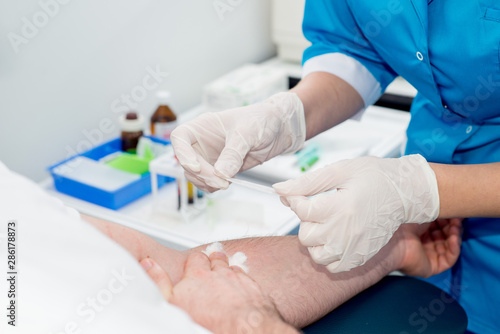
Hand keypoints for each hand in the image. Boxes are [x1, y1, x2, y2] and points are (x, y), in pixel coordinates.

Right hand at [140, 253, 297, 333]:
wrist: (242, 328)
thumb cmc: (209, 321)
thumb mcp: (171, 303)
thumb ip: (158, 281)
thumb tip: (148, 263)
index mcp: (197, 275)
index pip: (194, 259)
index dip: (192, 261)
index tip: (190, 263)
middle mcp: (217, 272)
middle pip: (212, 258)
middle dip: (208, 259)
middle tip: (205, 261)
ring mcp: (236, 278)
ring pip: (229, 264)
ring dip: (224, 264)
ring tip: (221, 265)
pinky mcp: (251, 286)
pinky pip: (244, 275)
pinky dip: (240, 276)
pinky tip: (238, 280)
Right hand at [170, 92, 305, 191]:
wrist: (278, 128)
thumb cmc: (261, 119)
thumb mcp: (248, 132)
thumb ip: (234, 152)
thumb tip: (221, 173)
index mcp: (203, 126)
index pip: (180, 138)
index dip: (183, 154)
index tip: (196, 167)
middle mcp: (202, 142)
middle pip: (187, 162)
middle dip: (201, 175)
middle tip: (222, 182)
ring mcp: (210, 157)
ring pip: (195, 176)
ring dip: (207, 184)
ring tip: (227, 183)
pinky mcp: (220, 169)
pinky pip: (208, 182)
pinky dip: (214, 187)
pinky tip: (229, 183)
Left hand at [274, 155, 439, 272]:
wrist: (405, 193)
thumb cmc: (373, 177)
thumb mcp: (339, 171)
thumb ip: (306, 182)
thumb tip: (278, 189)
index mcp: (340, 206)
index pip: (301, 210)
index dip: (294, 200)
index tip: (299, 194)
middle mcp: (346, 231)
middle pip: (305, 234)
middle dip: (305, 220)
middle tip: (319, 208)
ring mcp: (354, 247)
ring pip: (316, 254)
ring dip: (314, 240)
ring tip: (324, 224)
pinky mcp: (360, 256)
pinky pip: (332, 267)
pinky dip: (327, 256)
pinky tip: (333, 239)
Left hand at [398, 218, 461, 277]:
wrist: (394, 240)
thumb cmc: (403, 224)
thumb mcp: (422, 214)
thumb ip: (438, 213)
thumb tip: (454, 211)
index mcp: (417, 231)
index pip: (439, 227)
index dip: (448, 220)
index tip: (456, 213)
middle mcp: (422, 244)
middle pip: (445, 237)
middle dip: (453, 228)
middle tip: (458, 220)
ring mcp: (427, 257)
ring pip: (448, 247)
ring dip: (455, 237)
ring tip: (456, 228)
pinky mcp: (431, 268)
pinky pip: (448, 260)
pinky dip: (454, 249)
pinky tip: (454, 239)